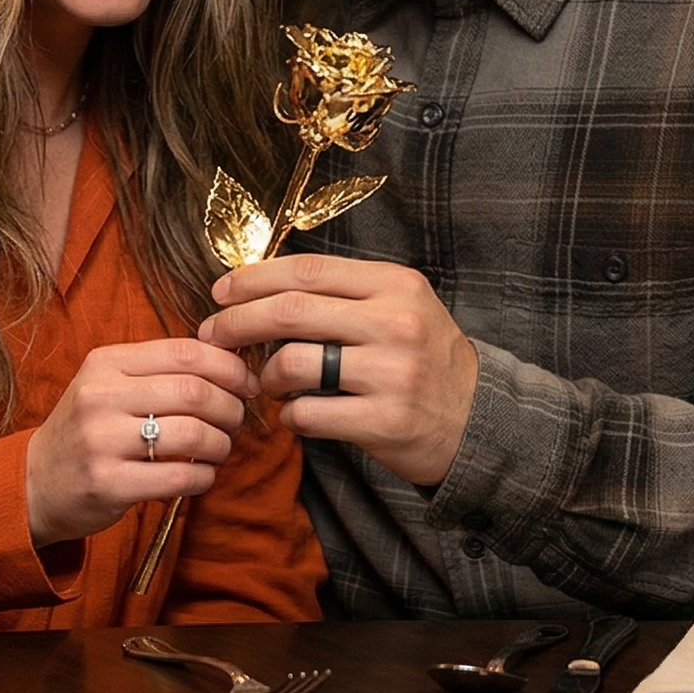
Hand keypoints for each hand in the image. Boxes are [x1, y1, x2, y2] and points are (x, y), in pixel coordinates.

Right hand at [24, 338, 260, 549]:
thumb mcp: (110, 385)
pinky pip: (179, 477)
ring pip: (192, 433)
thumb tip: (230, 361)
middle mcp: (100, 395)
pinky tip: (201, 476)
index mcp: (106, 362)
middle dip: (230, 408)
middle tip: (235, 421)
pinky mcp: (107, 483)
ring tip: (218, 450)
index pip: (185, 352)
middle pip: (194, 391)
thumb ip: (159, 371)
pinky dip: (203, 477)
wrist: (33, 481)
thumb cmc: (87, 430)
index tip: (245, 384)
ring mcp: (101, 440)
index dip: (229, 367)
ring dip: (220, 444)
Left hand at [198, 254, 479, 485]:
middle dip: (238, 322)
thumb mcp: (399, 307)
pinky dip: (290, 415)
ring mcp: (392, 373)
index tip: (221, 291)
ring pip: (294, 363)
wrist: (479, 420)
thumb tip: (260, 286)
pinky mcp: (385, 421)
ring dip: (267, 375)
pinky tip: (297, 414)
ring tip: (270, 383)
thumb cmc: (424, 359)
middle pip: (290, 311)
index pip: (306, 271)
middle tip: (214, 335)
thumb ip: (342, 293)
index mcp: (395, 285)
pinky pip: (309, 413)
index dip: (254, 279)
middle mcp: (396, 323)